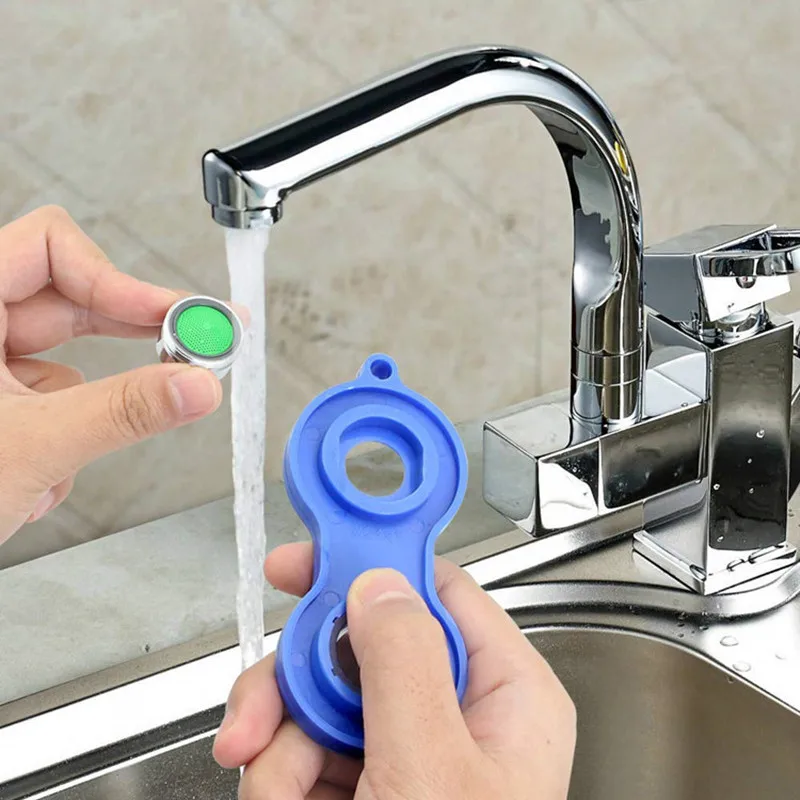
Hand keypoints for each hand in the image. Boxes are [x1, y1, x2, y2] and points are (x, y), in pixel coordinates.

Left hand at [0, 205, 222, 544]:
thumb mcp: (35, 447)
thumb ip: (124, 411)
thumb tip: (195, 385)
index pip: (49, 248)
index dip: (117, 278)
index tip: (174, 316)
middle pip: (68, 301)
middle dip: (126, 336)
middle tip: (192, 346)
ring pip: (63, 359)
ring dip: (80, 412)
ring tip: (63, 459)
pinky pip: (49, 397)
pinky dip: (59, 436)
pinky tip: (36, 481)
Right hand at [214, 542, 575, 798]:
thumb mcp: (432, 772)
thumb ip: (404, 663)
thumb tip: (377, 585)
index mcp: (503, 692)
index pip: (437, 589)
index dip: (370, 564)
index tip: (303, 562)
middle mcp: (456, 712)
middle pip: (361, 644)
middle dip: (299, 682)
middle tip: (261, 721)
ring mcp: (407, 750)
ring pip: (322, 699)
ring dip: (280, 746)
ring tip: (278, 797)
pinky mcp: (366, 784)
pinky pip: (306, 751)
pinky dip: (279, 780)